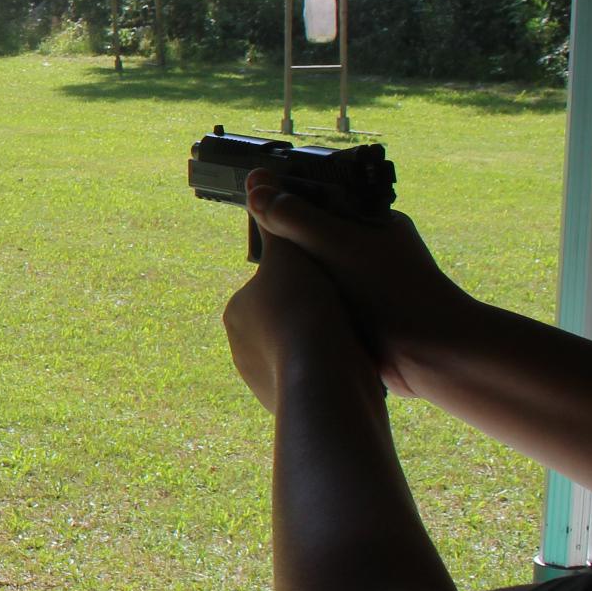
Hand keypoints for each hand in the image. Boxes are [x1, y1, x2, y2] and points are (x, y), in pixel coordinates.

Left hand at [223, 235, 376, 415]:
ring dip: (323, 347)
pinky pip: (311, 382)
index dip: (305, 282)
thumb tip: (258, 183)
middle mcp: (240, 349)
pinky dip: (329, 374)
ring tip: (354, 338)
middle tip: (347, 310)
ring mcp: (261, 382)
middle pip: (286, 322)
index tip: (330, 283)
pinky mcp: (286, 407)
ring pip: (299, 354)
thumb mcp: (294, 255)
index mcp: (237, 312)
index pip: (273, 289)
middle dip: (313, 317)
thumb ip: (278, 223)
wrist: (323, 380)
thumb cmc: (307, 309)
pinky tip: (353, 367)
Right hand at [243, 174, 481, 400]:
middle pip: (309, 235)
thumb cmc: (394, 290)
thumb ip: (294, 218)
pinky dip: (302, 303)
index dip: (283, 202)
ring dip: (293, 278)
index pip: (316, 198)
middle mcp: (364, 245)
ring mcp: (359, 280)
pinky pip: (317, 299)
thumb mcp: (336, 245)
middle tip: (258, 253)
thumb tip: (255, 188)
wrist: (431, 353)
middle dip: (284, 245)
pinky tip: (284, 310)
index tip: (252, 209)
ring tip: (268, 283)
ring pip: (311, 270)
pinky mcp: (354, 310)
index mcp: (368, 217)